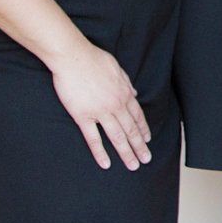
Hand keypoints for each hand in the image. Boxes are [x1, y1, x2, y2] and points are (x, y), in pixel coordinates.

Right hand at [51, 43, 152, 170]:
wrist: (74, 57)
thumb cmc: (94, 59)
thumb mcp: (118, 69)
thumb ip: (127, 83)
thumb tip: (135, 93)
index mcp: (125, 93)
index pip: (137, 115)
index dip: (143, 129)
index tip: (147, 140)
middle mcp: (116, 104)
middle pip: (131, 129)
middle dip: (139, 146)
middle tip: (146, 159)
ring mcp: (100, 112)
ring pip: (117, 136)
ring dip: (126, 152)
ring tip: (133, 165)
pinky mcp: (83, 116)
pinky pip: (93, 138)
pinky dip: (100, 152)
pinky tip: (106, 164)